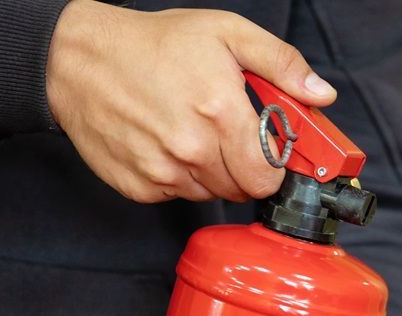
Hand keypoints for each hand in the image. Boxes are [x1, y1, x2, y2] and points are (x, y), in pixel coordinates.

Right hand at [46, 1, 336, 202]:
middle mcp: (192, 148)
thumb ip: (282, 64)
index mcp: (220, 112)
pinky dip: (177, 177)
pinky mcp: (139, 187)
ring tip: (191, 132)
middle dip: (242, 168)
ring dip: (210, 172)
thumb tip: (322, 95)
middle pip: (241, 190)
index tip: (265, 151)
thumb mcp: (226, 33)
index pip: (267, 177)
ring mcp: (163, 172)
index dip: (271, 167)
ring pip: (210, 194)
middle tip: (225, 135)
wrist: (79, 59)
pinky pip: (177, 195)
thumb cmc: (153, 44)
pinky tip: (165, 143)